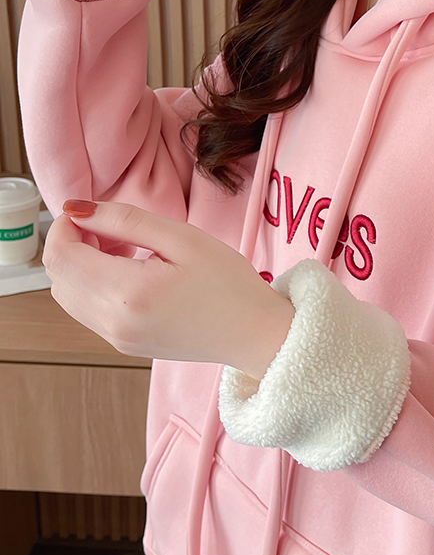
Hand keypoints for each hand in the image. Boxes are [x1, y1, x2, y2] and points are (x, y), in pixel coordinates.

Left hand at [42, 199, 294, 373]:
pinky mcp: (124, 345)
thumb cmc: (229, 283)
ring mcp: (116, 339)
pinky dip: (96, 286)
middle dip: (74, 245)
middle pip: (57, 278)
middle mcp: (114, 323)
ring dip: (83, 266)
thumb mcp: (183, 238)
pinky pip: (88, 311)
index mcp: (128, 294)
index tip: (92, 212)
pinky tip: (133, 273)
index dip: (64, 226)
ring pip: (68, 295)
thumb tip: (78, 209)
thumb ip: (126, 220)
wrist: (255, 333)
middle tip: (115, 230)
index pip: (60, 256)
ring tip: (126, 250)